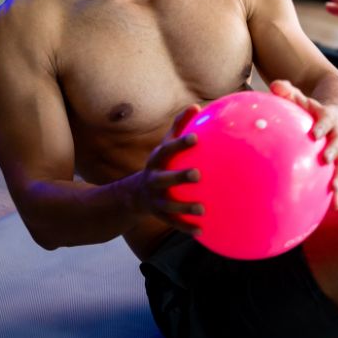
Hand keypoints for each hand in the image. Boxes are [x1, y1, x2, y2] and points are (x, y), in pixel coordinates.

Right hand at [131, 105, 204, 234]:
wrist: (134, 193)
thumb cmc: (161, 163)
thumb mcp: (166, 145)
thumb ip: (180, 127)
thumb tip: (197, 106)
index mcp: (156, 161)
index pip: (167, 150)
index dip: (180, 143)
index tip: (195, 137)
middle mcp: (153, 180)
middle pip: (164, 179)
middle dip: (179, 177)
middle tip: (198, 174)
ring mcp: (155, 200)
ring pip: (169, 206)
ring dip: (185, 208)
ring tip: (203, 209)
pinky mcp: (159, 216)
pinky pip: (173, 224)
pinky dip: (186, 228)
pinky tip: (202, 230)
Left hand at [269, 80, 337, 208]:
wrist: (336, 114)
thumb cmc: (310, 108)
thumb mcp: (300, 97)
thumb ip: (288, 92)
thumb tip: (275, 85)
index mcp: (327, 119)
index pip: (327, 120)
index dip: (322, 126)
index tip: (315, 133)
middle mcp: (336, 136)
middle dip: (334, 152)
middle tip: (326, 159)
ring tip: (335, 188)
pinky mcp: (336, 164)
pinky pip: (337, 179)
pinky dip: (337, 193)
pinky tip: (334, 207)